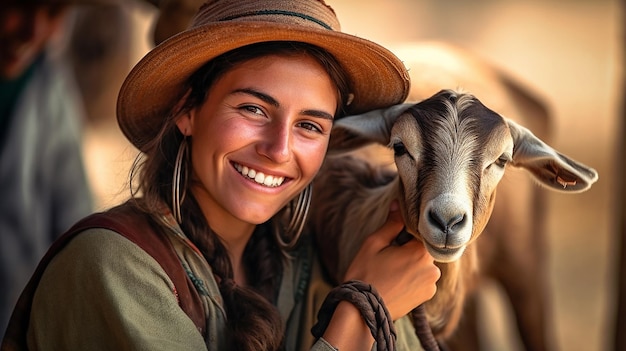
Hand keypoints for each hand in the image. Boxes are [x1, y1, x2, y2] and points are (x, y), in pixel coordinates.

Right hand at [342, 201, 440, 320]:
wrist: (363, 311)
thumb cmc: (365, 274)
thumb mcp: (374, 244)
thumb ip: (391, 223)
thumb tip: (398, 203)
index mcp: (421, 251)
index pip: (421, 230)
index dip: (407, 229)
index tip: (396, 233)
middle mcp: (433, 267)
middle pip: (423, 247)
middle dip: (409, 247)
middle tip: (390, 253)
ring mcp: (431, 283)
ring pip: (423, 262)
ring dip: (411, 262)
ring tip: (391, 269)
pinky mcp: (427, 296)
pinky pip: (423, 278)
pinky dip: (412, 276)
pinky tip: (396, 280)